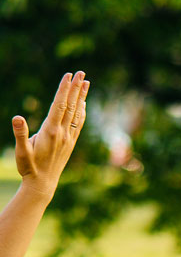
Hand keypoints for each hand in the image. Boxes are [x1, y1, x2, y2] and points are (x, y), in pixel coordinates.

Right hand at [14, 72, 88, 198]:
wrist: (43, 184)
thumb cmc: (29, 167)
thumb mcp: (21, 151)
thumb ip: (20, 134)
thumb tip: (17, 117)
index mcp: (51, 131)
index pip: (59, 105)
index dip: (64, 89)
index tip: (69, 76)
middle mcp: (63, 132)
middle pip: (71, 105)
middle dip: (76, 88)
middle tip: (82, 73)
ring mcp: (69, 137)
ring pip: (77, 112)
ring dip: (81, 97)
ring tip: (86, 83)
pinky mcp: (70, 142)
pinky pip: (78, 122)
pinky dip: (81, 111)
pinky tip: (83, 104)